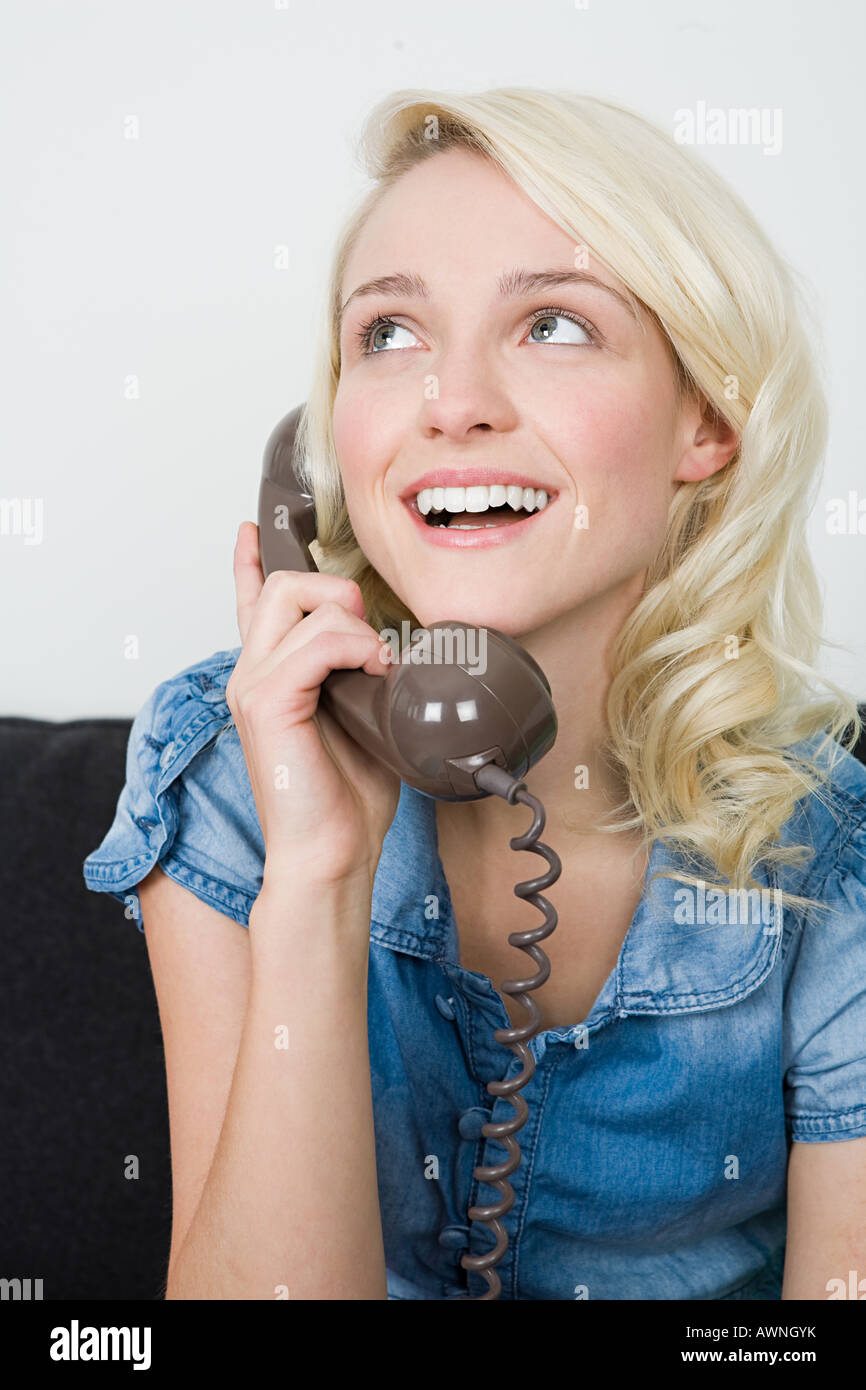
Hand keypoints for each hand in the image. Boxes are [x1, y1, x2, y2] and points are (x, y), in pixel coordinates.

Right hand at [227, 522, 400, 891]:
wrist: (331, 854)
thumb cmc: (347, 799)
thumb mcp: (364, 719)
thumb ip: (362, 677)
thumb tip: (396, 645)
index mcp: (273, 677)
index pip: (252, 604)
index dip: (251, 562)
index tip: (252, 531)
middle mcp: (253, 673)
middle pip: (283, 585)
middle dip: (337, 590)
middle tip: (372, 641)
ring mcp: (253, 685)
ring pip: (298, 601)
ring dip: (354, 625)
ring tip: (380, 668)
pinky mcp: (266, 703)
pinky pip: (315, 643)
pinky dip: (355, 648)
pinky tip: (375, 675)